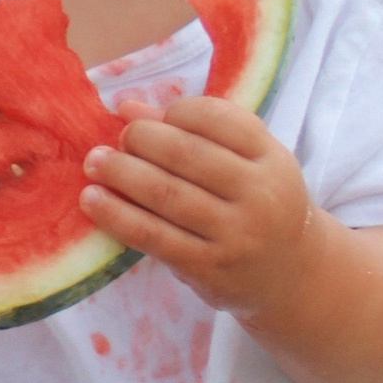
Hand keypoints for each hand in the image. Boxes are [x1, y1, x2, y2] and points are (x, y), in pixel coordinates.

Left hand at [81, 94, 312, 319]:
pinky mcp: (208, 268)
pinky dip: (116, 215)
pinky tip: (92, 200)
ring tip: (94, 161)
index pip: (216, 118)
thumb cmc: (257, 205)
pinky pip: (152, 236)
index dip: (174, 112)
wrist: (289, 275)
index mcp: (271, 158)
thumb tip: (128, 107)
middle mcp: (259, 194)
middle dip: (141, 139)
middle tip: (116, 139)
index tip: (148, 117)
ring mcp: (235, 234)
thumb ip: (195, 132)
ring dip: (121, 172)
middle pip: (186, 153)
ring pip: (165, 194)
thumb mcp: (245, 163)